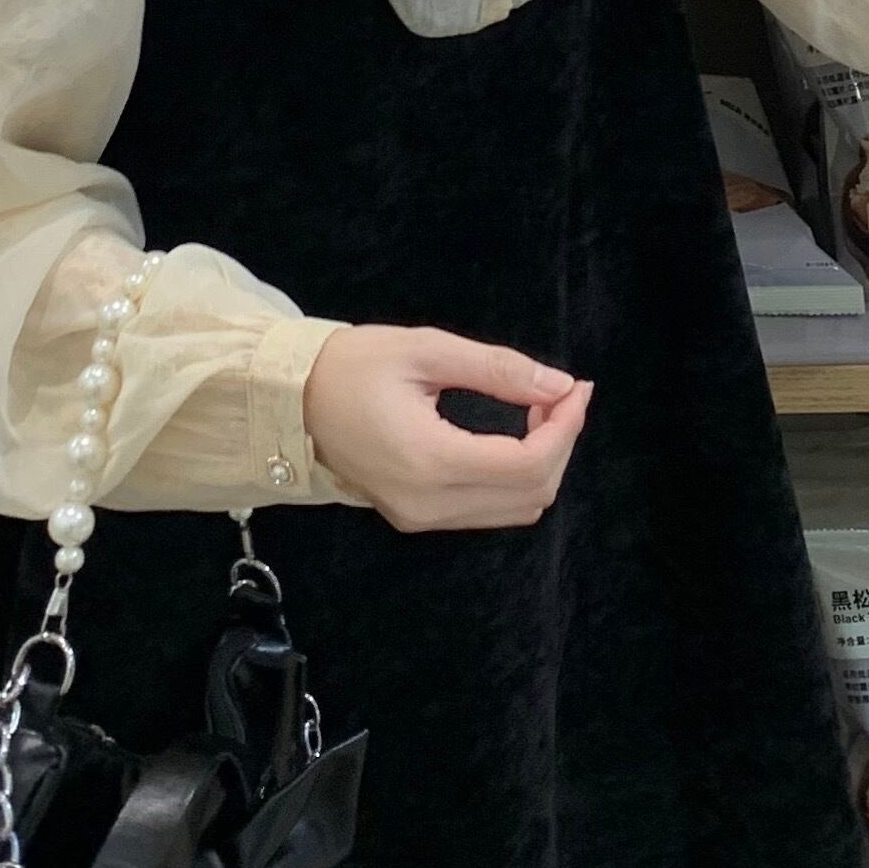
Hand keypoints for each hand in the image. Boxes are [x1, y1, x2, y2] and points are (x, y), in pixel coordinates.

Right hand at [303, 326, 591, 532]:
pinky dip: (514, 477)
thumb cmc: (352, 365)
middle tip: (558, 392)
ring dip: (541, 462)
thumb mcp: (426, 350)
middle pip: (531, 494)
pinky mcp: (416, 517)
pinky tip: (510, 437)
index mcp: (429, 460)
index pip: (528, 464)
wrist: (291, 400)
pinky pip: (487, 510)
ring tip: (535, 412)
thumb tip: (559, 385)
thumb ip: (498, 369)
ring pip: (515, 510)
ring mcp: (420, 517)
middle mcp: (427, 503)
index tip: (576, 388)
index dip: (566, 427)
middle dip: (560, 442)